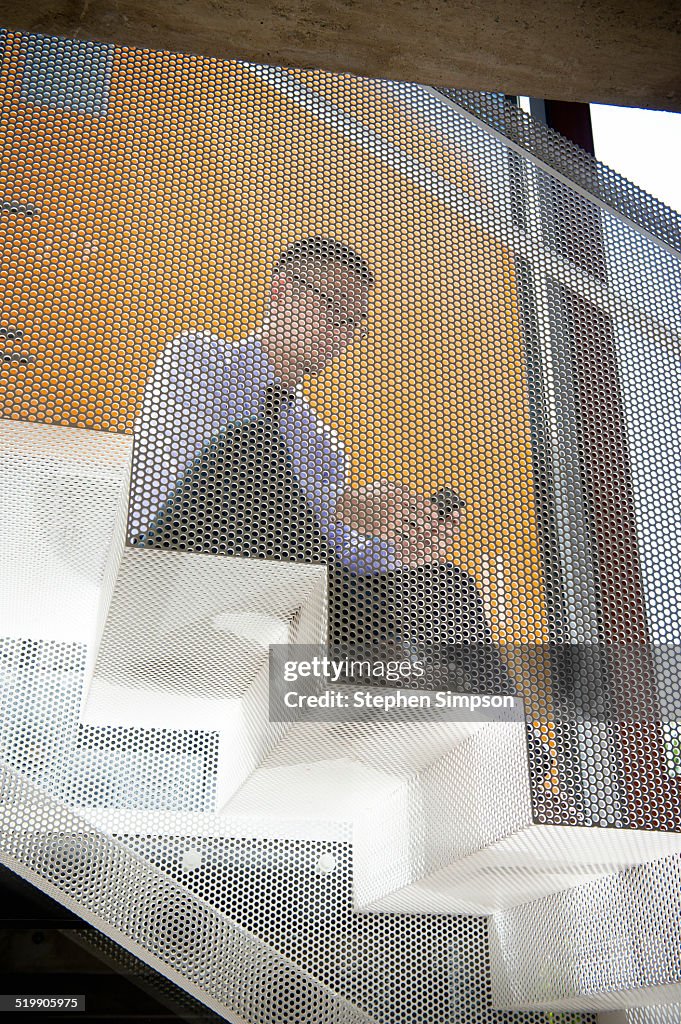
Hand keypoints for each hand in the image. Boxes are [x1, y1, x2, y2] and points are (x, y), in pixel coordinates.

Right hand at [335, 481, 461, 566]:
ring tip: (422, 541)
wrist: (346, 505)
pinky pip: (400, 540)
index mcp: (398, 493)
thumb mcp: (383, 486)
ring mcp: (390, 519)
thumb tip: (411, 492)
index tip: (434, 516)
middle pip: (421, 518)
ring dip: (419, 537)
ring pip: (412, 531)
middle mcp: (396, 506)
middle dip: (428, 526)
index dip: (431, 511)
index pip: (422, 503)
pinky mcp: (383, 531)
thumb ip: (398, 488)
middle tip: (430, 530)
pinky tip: (408, 546)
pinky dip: (406, 545)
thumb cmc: (365, 495)